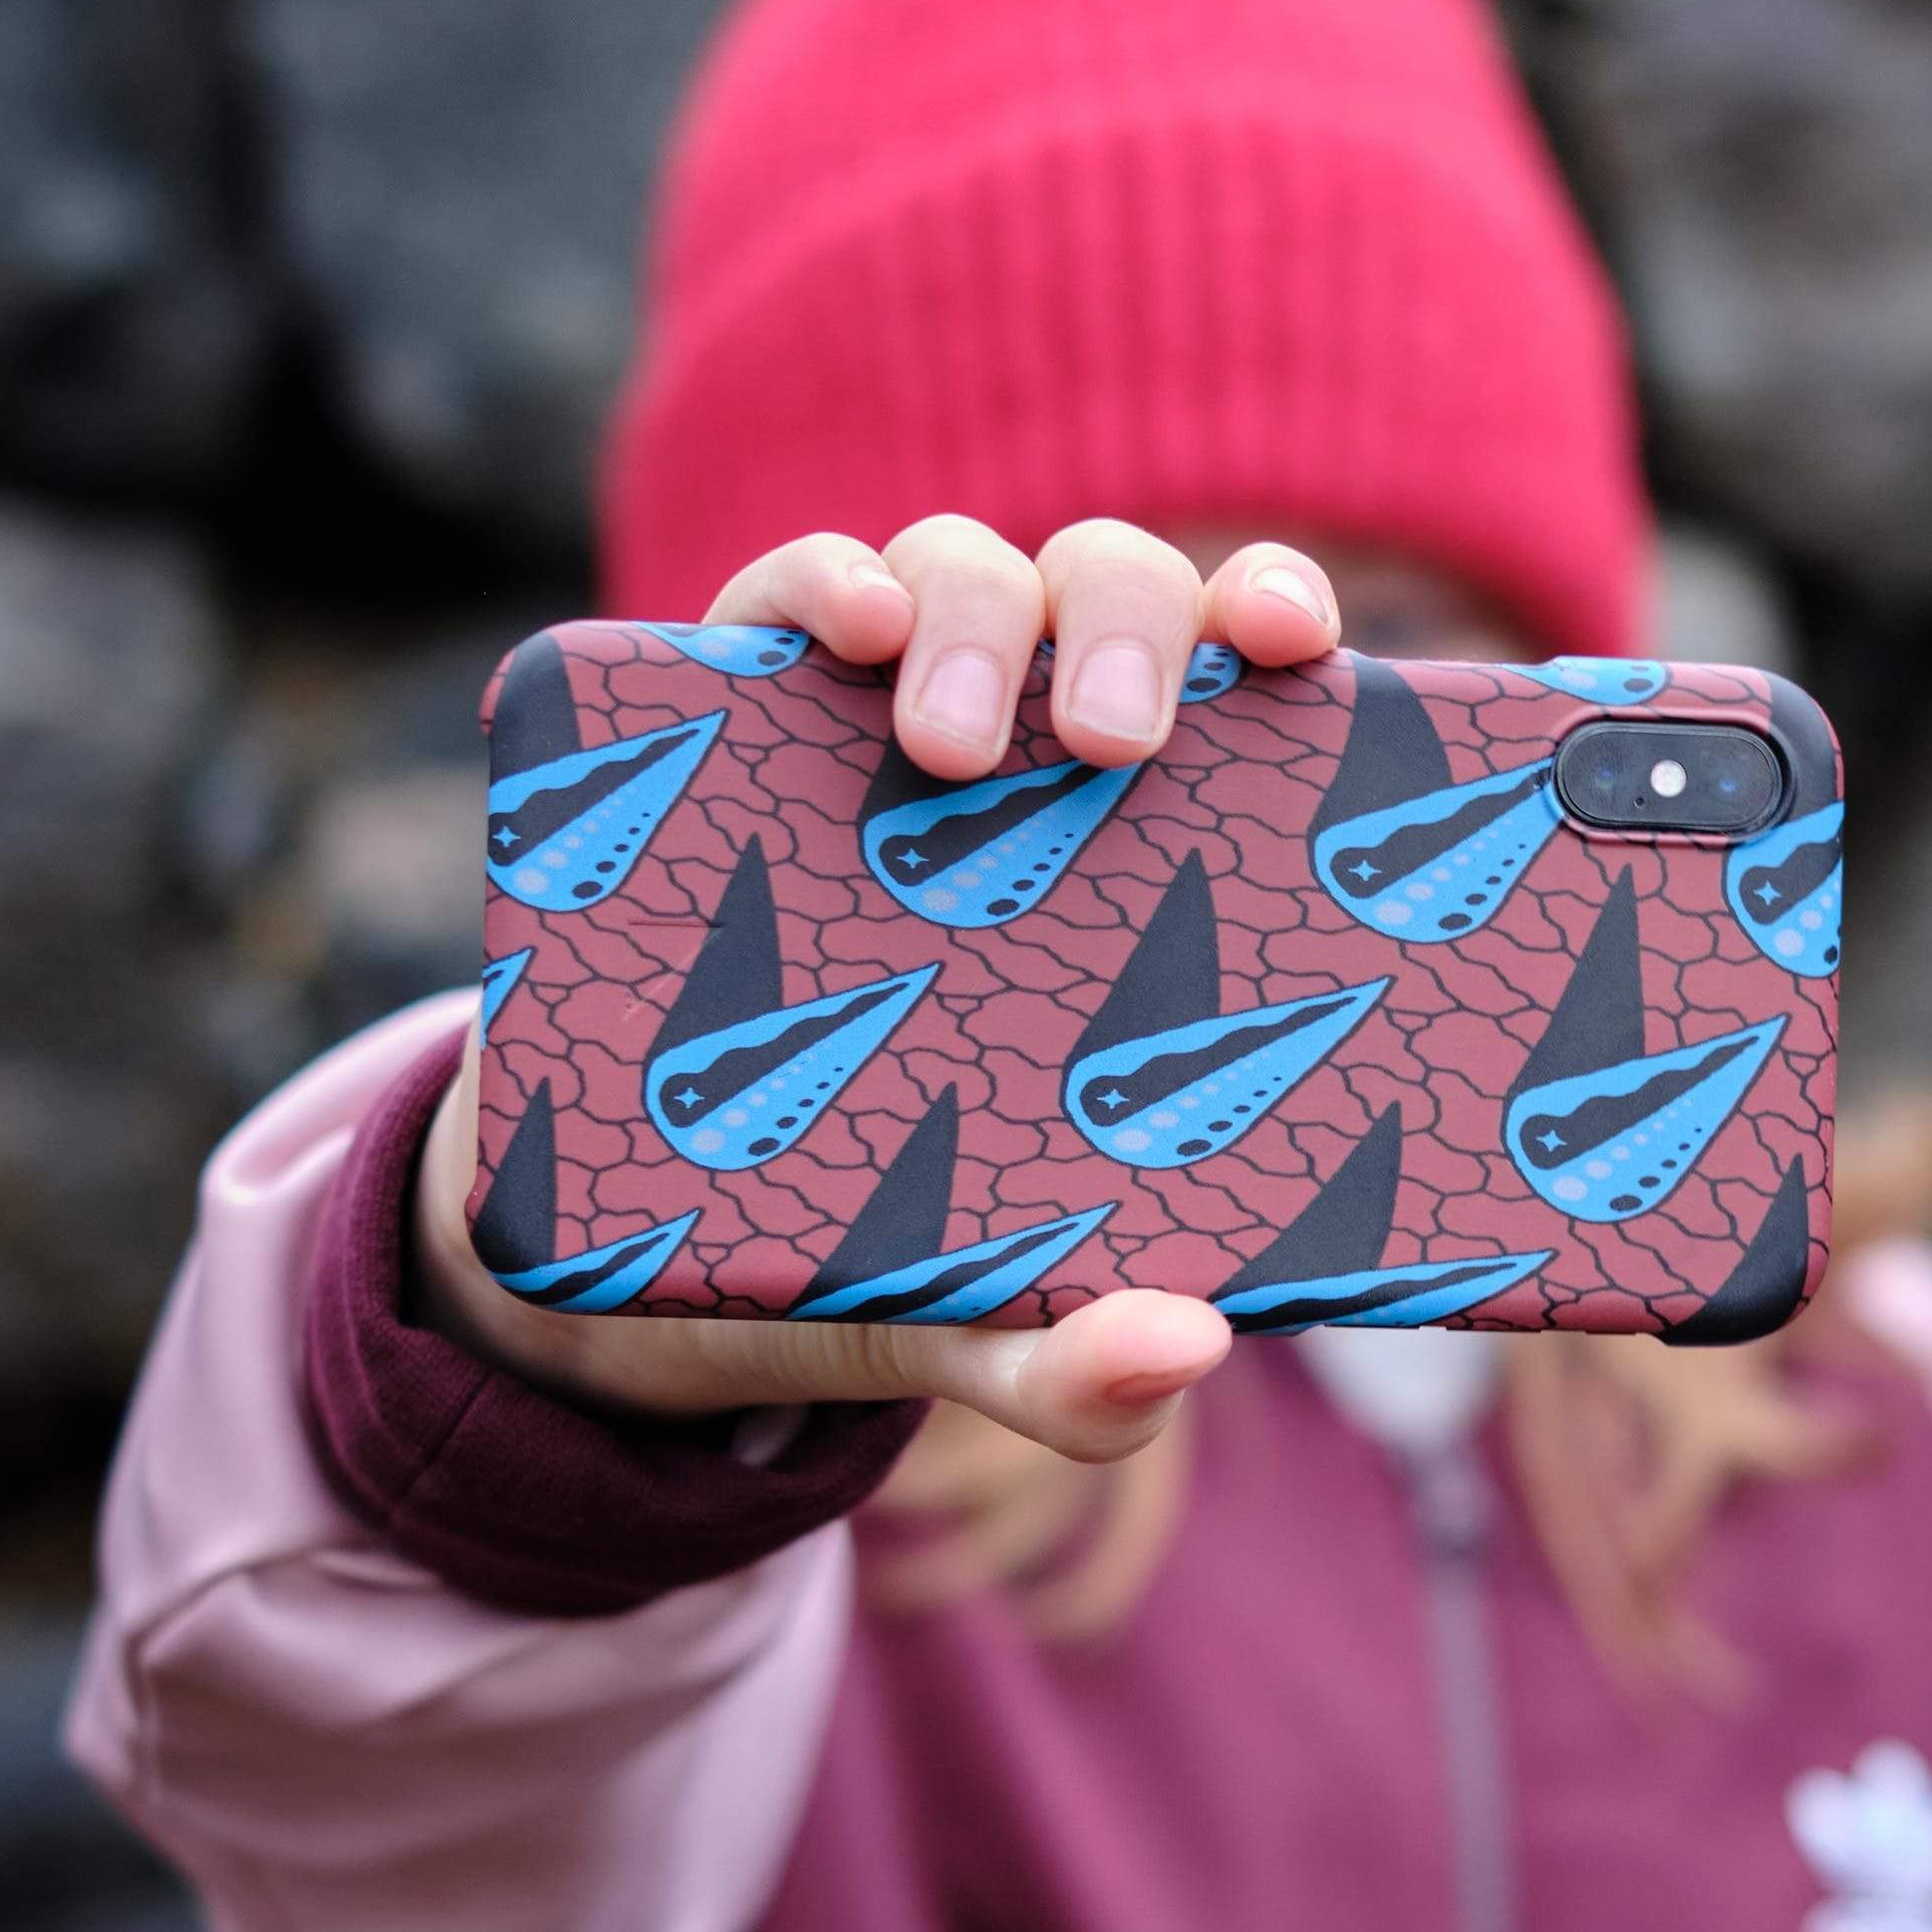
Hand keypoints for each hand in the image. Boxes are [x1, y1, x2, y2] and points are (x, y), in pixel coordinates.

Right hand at [413, 517, 1340, 1460]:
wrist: (625, 1259)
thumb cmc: (866, 1249)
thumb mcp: (972, 1321)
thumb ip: (1075, 1364)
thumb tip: (1190, 1351)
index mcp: (1140, 862)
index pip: (1240, 696)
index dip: (1281, 623)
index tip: (1306, 645)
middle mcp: (1029, 764)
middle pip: (1115, 602)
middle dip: (1134, 626)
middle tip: (1118, 746)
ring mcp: (882, 727)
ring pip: (969, 568)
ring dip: (977, 613)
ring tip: (947, 747)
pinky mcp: (738, 722)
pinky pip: (788, 593)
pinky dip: (821, 582)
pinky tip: (850, 631)